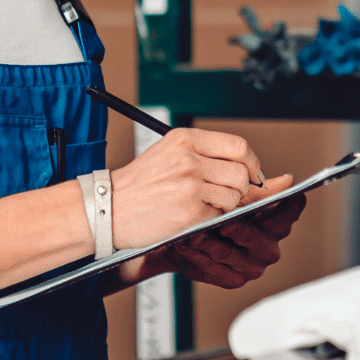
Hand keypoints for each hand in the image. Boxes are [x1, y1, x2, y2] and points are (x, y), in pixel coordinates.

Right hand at [106, 126, 265, 248]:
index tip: (253, 173)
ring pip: (234, 196)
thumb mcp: (168, 154)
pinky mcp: (189, 212)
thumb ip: (203, 154)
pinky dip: (210, 219)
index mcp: (185, 139)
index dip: (252, 162)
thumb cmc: (138, 185)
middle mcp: (189, 159)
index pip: (238, 146)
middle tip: (227, 194)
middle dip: (241, 188)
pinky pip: (219, 216)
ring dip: (226, 205)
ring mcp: (190, 186)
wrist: (105, 209)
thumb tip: (245, 165)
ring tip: (202, 205)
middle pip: (241, 173)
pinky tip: (191, 216)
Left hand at [138, 180, 304, 289]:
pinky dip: (197, 256)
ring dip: (207, 242)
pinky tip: (184, 246)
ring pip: (227, 253)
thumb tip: (288, 180)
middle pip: (251, 235)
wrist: (188, 240)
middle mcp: (268, 249)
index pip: (288, 214)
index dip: (291, 207)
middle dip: (235, 228)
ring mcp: (252, 267)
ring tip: (192, 234)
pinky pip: (212, 268)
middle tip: (222, 223)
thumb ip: (259, 191)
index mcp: (276, 225)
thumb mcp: (236, 198)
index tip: (294, 196)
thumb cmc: (218, 214)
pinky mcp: (233, 280)